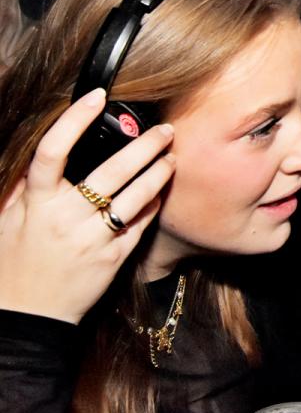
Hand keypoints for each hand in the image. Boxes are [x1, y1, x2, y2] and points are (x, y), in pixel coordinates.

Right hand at [0, 89, 174, 323]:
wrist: (26, 317)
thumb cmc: (11, 264)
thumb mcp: (6, 221)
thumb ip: (25, 188)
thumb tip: (44, 154)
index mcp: (35, 204)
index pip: (52, 152)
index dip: (74, 120)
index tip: (97, 95)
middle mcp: (65, 219)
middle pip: (111, 172)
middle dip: (144, 146)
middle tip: (164, 129)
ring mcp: (92, 238)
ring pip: (135, 196)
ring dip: (158, 172)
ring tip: (171, 157)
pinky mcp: (113, 257)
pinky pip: (140, 222)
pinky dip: (151, 203)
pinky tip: (160, 189)